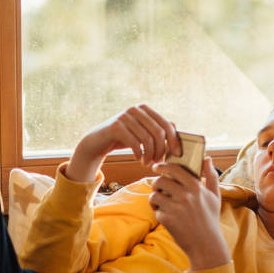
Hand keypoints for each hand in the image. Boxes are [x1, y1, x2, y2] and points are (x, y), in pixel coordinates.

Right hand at [66, 105, 180, 182]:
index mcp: (145, 109)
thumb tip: (175, 127)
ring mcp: (125, 116)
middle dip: (161, 150)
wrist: (97, 143)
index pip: (167, 125)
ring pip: (147, 139)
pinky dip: (139, 154)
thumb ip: (156, 129)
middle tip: (157, 162)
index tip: (177, 155)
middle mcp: (136, 109)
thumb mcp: (141, 134)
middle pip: (159, 133)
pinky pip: (135, 143)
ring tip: (147, 163)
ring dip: (150, 155)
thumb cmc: (123, 139)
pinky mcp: (116, 126)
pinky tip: (138, 159)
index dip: (174, 141)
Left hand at [149, 157, 229, 270]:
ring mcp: (176, 207)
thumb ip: (211, 176)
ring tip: (160, 204)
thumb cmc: (210, 219)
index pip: (175, 169)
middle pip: (161, 180)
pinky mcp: (168, 219)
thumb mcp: (215, 197)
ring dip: (154, 198)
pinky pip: (155, 210)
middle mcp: (186, 195)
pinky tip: (165, 217)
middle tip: (159, 189)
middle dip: (156, 184)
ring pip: (154, 195)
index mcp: (196, 187)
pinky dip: (158, 213)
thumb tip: (207, 158)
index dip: (163, 166)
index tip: (157, 167)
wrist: (206, 245)